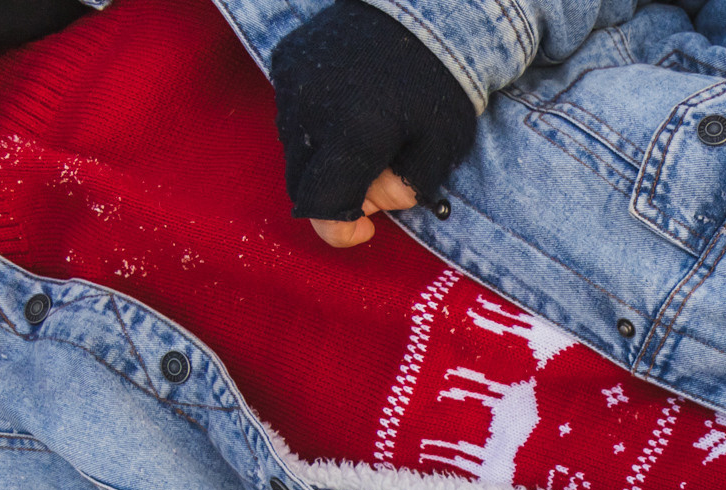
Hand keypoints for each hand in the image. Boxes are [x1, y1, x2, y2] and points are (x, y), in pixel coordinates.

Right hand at [271, 0, 476, 246]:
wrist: (422, 8)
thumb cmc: (440, 86)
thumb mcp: (438, 151)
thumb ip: (401, 191)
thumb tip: (365, 207)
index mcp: (353, 135)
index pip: (320, 207)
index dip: (339, 230)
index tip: (364, 231)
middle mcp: (311, 110)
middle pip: (301, 184)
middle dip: (333, 197)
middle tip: (372, 181)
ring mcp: (292, 83)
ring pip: (293, 150)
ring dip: (322, 161)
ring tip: (364, 138)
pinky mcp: (284, 62)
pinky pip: (290, 113)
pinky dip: (314, 125)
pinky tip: (348, 108)